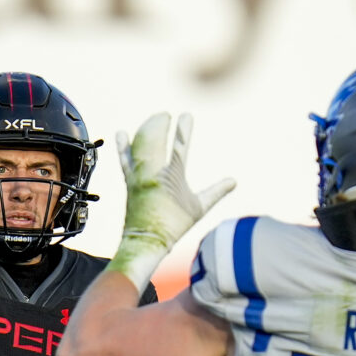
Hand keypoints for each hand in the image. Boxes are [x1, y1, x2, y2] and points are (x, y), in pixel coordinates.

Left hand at [109, 112, 235, 287]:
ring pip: (140, 144)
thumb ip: (216, 191)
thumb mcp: (199, 208)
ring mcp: (139, 175)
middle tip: (165, 115)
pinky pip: (125, 158)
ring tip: (154, 120)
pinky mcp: (129, 180)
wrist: (147, 240)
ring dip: (146, 129)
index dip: (183, 130)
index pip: (180, 147)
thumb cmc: (175, 225)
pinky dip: (123, 145)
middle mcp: (154, 173)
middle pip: (154, 139)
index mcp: (173, 177)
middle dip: (159, 124)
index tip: (186, 116)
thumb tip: (234, 181)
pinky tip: (121, 133)